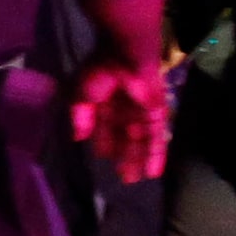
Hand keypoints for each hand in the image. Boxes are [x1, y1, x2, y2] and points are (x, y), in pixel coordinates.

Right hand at [72, 58, 169, 183]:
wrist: (126, 56)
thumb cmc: (101, 72)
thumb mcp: (81, 95)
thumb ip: (79, 116)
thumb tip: (77, 137)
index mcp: (104, 104)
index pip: (104, 130)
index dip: (104, 145)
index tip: (103, 158)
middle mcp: (123, 110)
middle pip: (126, 139)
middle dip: (125, 158)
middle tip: (125, 179)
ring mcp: (141, 112)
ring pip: (141, 141)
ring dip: (139, 160)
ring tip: (136, 180)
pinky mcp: (157, 112)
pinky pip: (158, 136)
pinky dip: (156, 154)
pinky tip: (154, 172)